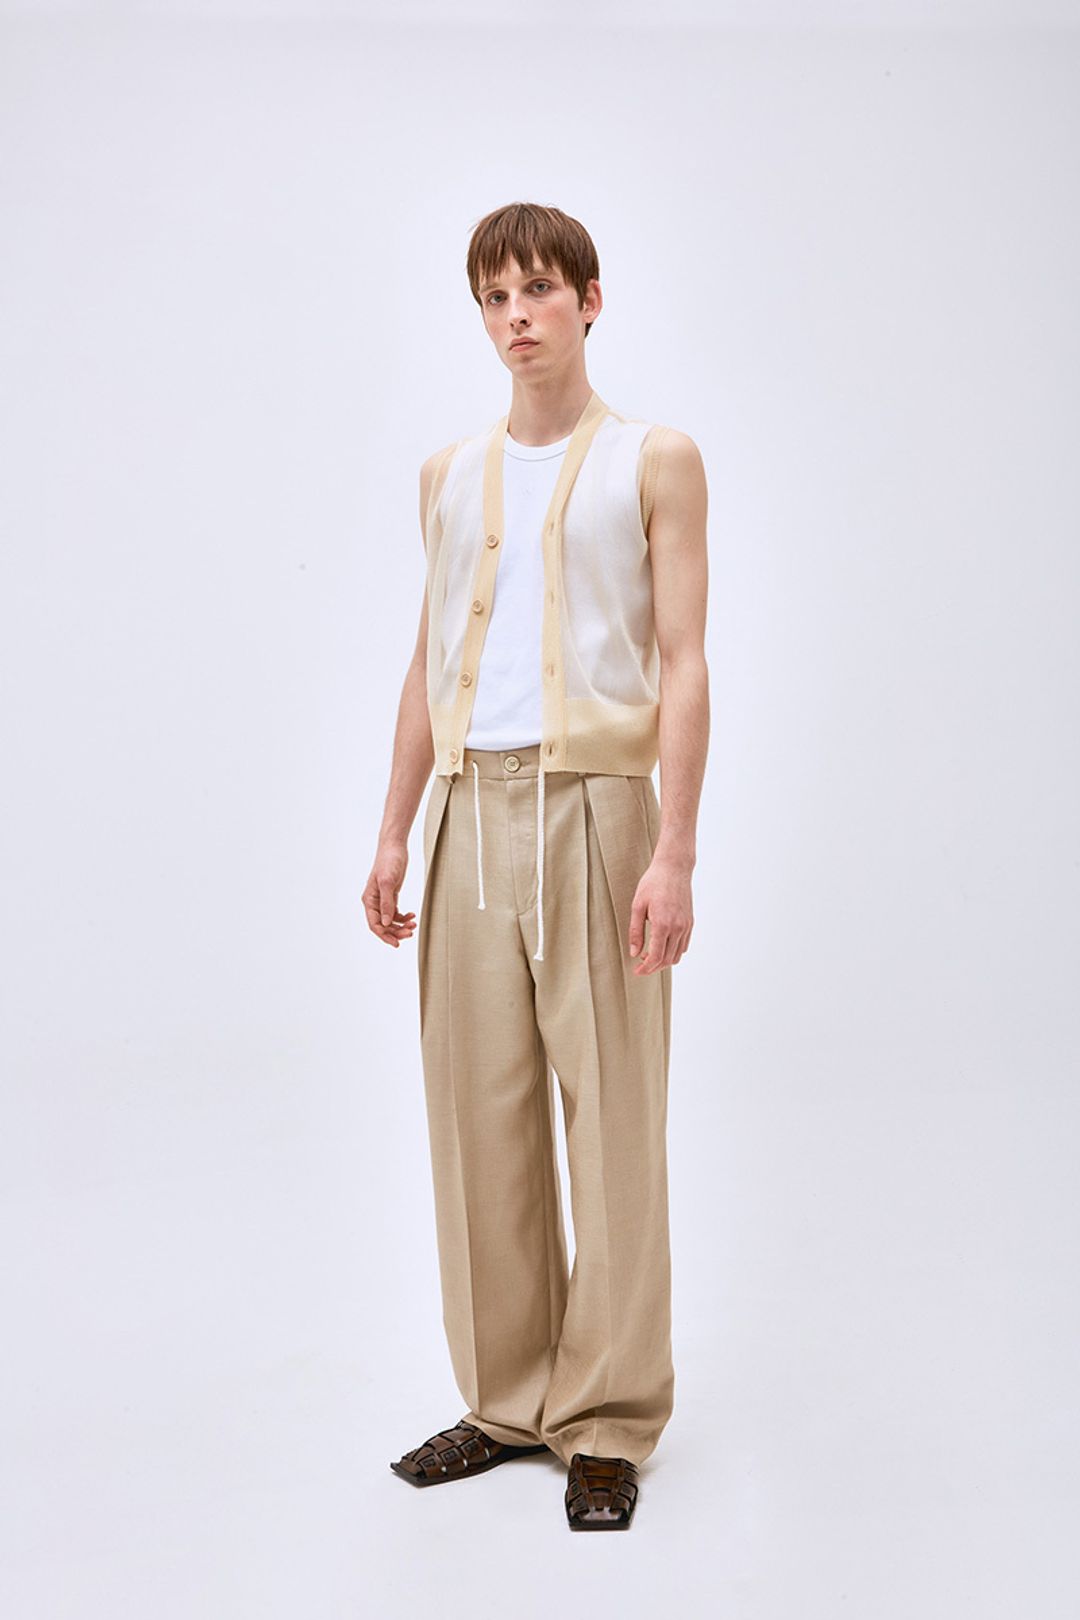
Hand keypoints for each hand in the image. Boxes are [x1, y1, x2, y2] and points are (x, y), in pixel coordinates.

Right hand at [363, 839, 416, 947]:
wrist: (394, 847)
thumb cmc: (389, 861)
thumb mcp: (387, 882)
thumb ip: (386, 903)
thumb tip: (386, 923)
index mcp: (369, 900)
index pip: (374, 924)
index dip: (385, 936)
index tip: (397, 943)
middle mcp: (374, 902)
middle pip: (383, 925)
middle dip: (396, 932)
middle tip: (410, 933)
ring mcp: (382, 899)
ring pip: (390, 921)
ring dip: (401, 926)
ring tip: (413, 925)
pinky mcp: (391, 895)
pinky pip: (395, 913)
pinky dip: (404, 917)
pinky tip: (412, 916)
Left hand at [628, 853, 693, 972]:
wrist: (674, 868)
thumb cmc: (653, 883)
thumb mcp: (637, 906)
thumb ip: (635, 931)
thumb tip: (634, 952)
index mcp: (663, 924)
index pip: (656, 957)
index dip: (645, 968)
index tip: (637, 971)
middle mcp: (678, 927)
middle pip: (667, 960)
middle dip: (653, 967)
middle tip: (640, 965)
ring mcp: (686, 925)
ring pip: (677, 955)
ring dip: (664, 960)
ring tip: (649, 955)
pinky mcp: (690, 922)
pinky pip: (684, 945)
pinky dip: (673, 951)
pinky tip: (662, 945)